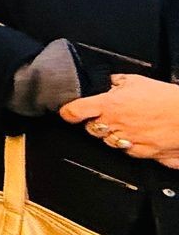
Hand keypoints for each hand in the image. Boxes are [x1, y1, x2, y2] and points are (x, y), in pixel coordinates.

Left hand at [60, 74, 178, 162]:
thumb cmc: (167, 98)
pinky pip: (126, 151)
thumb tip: (105, 83)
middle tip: (109, 114)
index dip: (68, 112)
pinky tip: (139, 134)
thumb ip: (115, 83)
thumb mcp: (136, 81)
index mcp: (110, 105)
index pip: (74, 111)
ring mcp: (128, 141)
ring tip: (129, 123)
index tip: (68, 112)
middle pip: (91, 129)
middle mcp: (115, 125)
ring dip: (112, 134)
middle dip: (96, 122)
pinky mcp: (141, 153)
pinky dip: (129, 144)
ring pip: (107, 141)